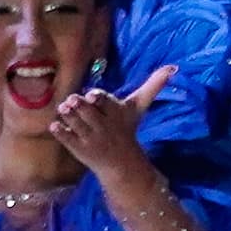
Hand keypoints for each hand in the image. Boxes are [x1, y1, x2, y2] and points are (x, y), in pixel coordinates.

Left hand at [48, 64, 173, 179]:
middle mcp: (103, 125)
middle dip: (76, 103)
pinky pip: (64, 136)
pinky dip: (58, 129)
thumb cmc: (127, 128)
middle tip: (73, 101)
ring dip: (66, 113)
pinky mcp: (78, 148)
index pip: (105, 102)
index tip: (92, 95)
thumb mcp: (139, 108)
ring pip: (73, 121)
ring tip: (64, 109)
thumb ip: (153, 86)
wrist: (123, 164)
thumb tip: (173, 66)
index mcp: (117, 113)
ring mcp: (90, 138)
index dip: (97, 98)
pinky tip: (57, 124)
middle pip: (86, 110)